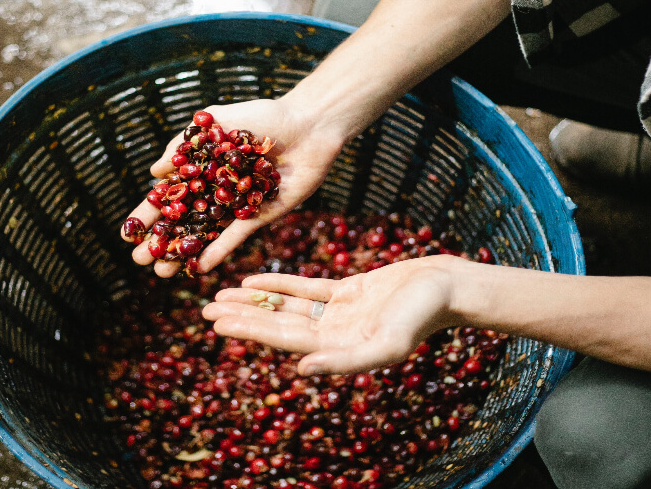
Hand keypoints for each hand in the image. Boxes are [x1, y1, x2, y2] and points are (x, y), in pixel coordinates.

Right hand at [120, 98, 343, 276]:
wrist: (308, 126)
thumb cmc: (263, 116)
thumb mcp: (217, 121)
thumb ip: (185, 144)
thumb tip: (154, 171)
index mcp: (202, 168)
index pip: (169, 195)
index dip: (149, 214)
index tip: (128, 233)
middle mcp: (216, 190)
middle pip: (182, 220)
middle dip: (161, 241)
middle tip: (140, 261)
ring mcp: (236, 206)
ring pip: (204, 234)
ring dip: (184, 253)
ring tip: (162, 272)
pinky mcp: (259, 216)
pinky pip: (235, 237)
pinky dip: (218, 251)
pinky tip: (199, 267)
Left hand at [202, 256, 460, 375]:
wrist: (446, 286)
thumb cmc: (421, 317)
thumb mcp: (386, 343)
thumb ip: (345, 361)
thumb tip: (299, 370)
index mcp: (338, 350)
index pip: (283, 340)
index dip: (249, 330)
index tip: (216, 322)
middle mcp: (333, 334)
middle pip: (278, 324)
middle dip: (242, 317)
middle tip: (205, 309)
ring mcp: (338, 313)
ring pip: (287, 307)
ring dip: (255, 301)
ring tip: (220, 295)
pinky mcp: (347, 291)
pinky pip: (306, 288)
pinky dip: (279, 284)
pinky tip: (253, 280)